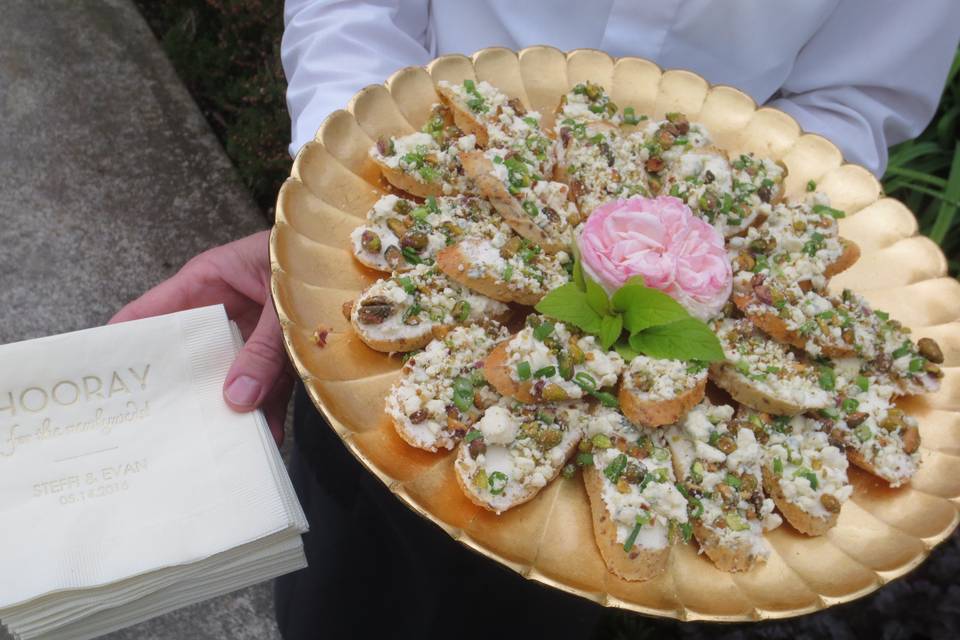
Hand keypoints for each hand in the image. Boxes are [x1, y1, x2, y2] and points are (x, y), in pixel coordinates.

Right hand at [110, 230, 291, 444]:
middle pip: (188, 355)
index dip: (124, 345)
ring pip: (228, 376)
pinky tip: (267, 439)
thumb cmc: (309, 259)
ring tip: (214, 447)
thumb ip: (263, 348)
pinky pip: (268, 385)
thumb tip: (235, 401)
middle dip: (178, 391)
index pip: (149, 314)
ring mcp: (250, 334)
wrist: (363, 261)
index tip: (102, 384)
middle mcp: (222, 311)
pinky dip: (270, 411)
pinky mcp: (281, 352)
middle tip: (157, 433)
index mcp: (206, 283)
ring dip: (227, 409)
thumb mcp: (281, 301)